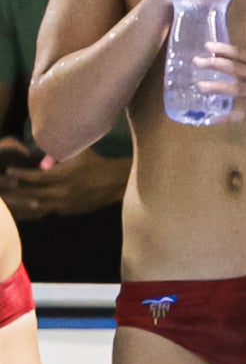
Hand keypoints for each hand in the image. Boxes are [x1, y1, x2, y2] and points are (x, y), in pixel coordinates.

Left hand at [0, 149, 130, 221]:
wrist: (116, 183)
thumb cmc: (96, 163)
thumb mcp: (79, 152)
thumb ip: (58, 154)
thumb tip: (40, 159)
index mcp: (64, 176)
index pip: (36, 177)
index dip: (20, 175)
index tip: (8, 171)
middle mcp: (63, 192)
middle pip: (33, 194)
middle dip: (16, 191)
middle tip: (3, 188)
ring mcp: (66, 204)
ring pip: (38, 207)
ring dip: (23, 204)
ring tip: (9, 203)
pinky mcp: (69, 211)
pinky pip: (49, 211)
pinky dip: (36, 210)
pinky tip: (26, 208)